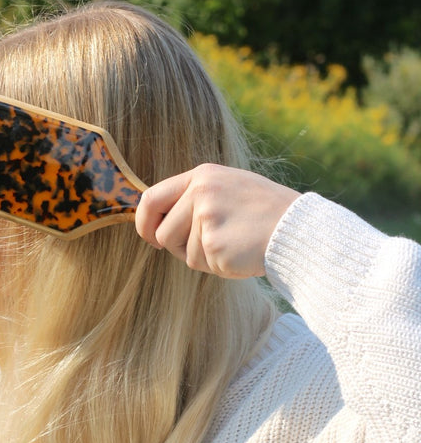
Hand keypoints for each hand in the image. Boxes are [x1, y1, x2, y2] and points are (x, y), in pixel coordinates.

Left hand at [135, 164, 299, 278]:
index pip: (151, 198)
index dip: (144, 222)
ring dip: (203, 257)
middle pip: (163, 233)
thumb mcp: (228, 188)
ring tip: (233, 243)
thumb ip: (195, 198)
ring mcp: (207, 219)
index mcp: (202, 176)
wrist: (298, 229)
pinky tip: (240, 253)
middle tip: (208, 245)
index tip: (151, 237)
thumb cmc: (264, 212)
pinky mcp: (215, 245)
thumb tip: (158, 221)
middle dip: (177, 247)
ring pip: (183, 254)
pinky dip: (219, 266)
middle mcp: (201, 194)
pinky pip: (203, 265)